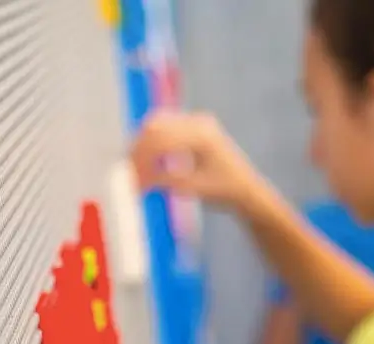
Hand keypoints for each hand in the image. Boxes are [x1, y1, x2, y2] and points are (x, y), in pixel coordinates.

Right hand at [131, 111, 267, 214]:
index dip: (141, 157)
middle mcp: (199, 122)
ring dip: (143, 143)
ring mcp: (197, 121)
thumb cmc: (223, 192)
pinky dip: (153, 140)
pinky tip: (147, 159)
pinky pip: (166, 125)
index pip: (161, 139)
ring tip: (135, 165)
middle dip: (138, 148)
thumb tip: (132, 181)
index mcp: (202, 136)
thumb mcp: (190, 188)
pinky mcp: (194, 125)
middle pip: (156, 126)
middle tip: (127, 170)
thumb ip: (161, 181)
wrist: (246, 189)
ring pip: (158, 123)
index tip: (129, 175)